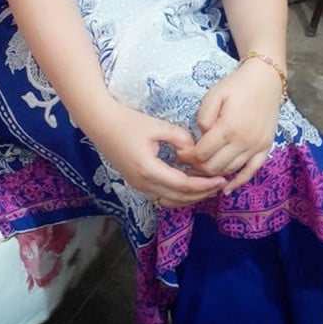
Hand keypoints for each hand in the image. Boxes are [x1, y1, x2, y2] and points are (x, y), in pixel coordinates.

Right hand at [89, 100, 225, 207]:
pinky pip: (162, 196)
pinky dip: (178, 195)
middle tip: (220, 185)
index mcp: (150, 170)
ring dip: (190, 197)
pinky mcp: (136, 183)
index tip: (221, 179)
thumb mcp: (157, 126)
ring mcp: (138, 186)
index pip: (184, 185)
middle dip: (202, 194)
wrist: (101, 124)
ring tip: (207, 187)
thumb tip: (193, 150)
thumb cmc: (128, 122)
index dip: (204, 184)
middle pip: (179, 198)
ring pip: (170, 201)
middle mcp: (144, 184)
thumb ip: (179, 138)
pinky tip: (188, 185)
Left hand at [176, 59, 283, 193]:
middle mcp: (243, 141)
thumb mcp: (214, 94)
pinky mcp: (265, 148)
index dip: (188, 157)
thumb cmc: (236, 85)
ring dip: (214, 173)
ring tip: (202, 168)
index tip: (180, 153)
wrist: (265, 79)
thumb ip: (204, 117)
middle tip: (188, 162)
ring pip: (230, 171)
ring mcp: (256, 146)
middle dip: (197, 167)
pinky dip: (239, 182)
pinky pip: (252, 172)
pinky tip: (227, 189)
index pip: (202, 154)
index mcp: (228, 128)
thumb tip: (201, 137)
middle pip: (214, 167)